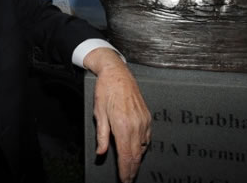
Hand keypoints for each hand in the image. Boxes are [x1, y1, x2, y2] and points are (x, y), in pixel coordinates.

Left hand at [84, 48, 151, 182]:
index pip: (126, 155)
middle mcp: (136, 125)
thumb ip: (101, 136)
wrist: (117, 73)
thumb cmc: (106, 91)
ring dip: (137, 159)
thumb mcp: (99, 113)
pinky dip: (142, 146)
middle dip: (132, 169)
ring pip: (143, 147)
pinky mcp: (147, 116)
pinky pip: (147, 137)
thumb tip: (101, 153)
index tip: (124, 180)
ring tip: (132, 168)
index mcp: (122, 126)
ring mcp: (143, 121)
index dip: (125, 171)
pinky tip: (137, 149)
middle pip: (136, 155)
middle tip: (128, 179)